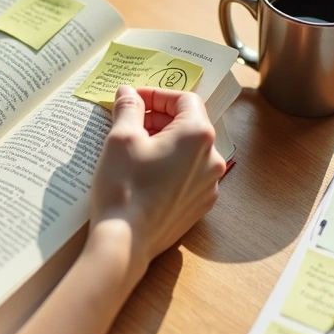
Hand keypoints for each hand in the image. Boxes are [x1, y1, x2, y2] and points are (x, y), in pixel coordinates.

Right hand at [88, 86, 226, 290]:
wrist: (126, 241)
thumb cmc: (124, 187)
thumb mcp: (121, 138)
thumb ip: (128, 108)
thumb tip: (128, 92)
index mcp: (197, 136)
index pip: (184, 99)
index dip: (157, 95)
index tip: (135, 100)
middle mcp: (212, 159)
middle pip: (189, 124)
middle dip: (160, 118)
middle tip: (130, 122)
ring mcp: (209, 185)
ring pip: (189, 151)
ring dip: (165, 142)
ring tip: (135, 148)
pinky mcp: (200, 206)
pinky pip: (188, 175)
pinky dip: (170, 166)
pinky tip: (145, 174)